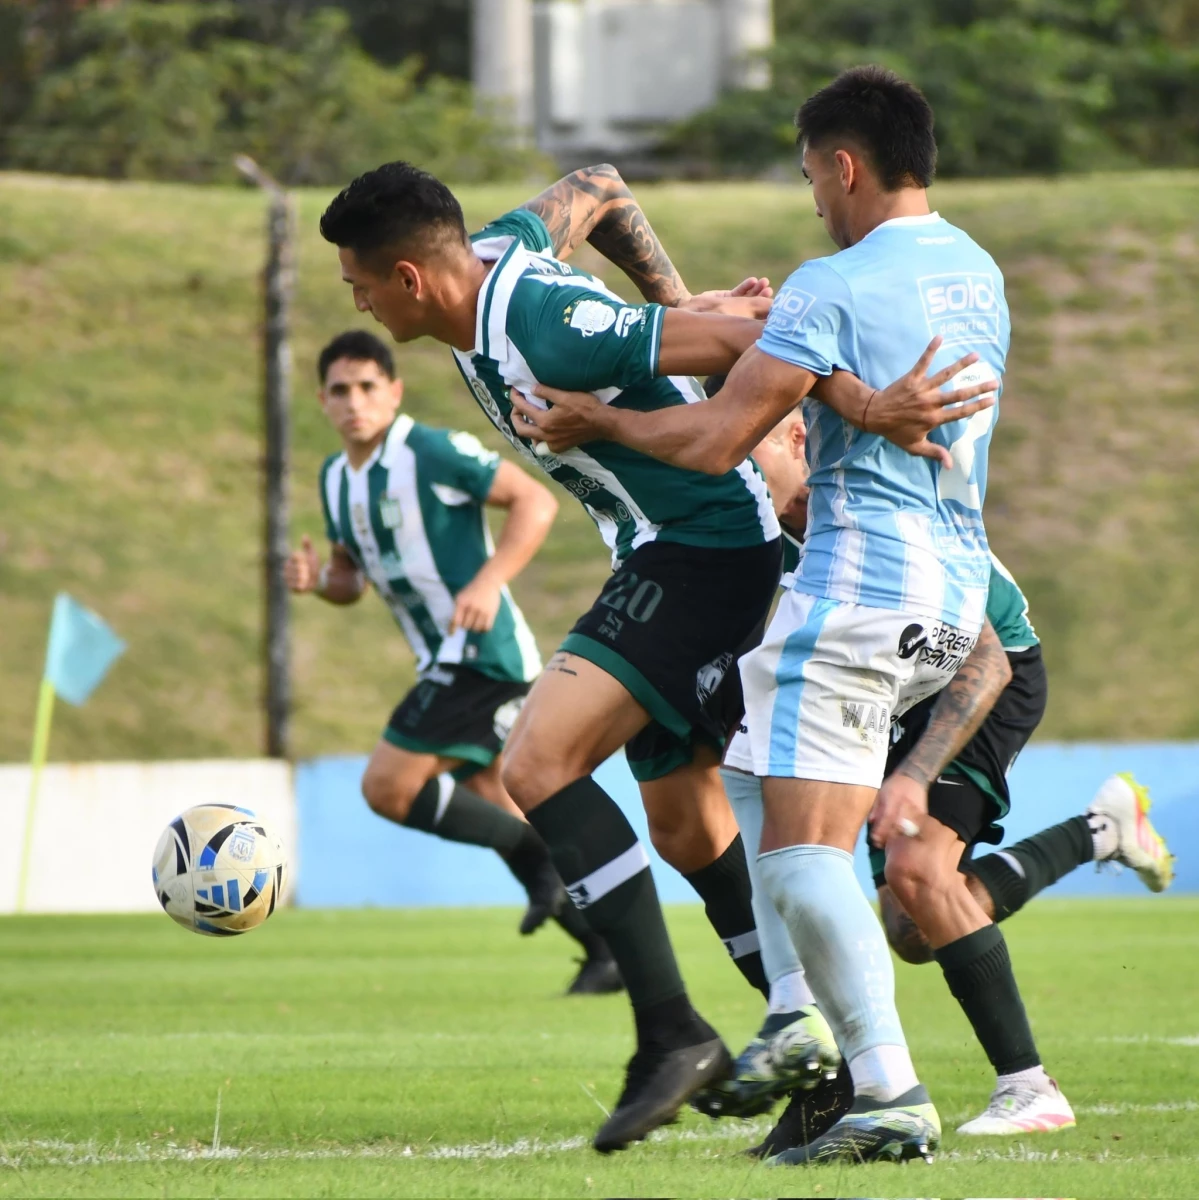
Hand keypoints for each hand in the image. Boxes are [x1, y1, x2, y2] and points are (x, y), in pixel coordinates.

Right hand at [284, 535, 320, 593]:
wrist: (315, 580)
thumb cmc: (312, 566)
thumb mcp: (312, 555)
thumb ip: (308, 546)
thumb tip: (305, 535)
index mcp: (291, 559)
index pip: (297, 558)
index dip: (305, 560)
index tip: (308, 563)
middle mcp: (286, 568)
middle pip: (298, 568)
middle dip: (307, 570)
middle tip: (309, 572)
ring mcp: (286, 577)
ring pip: (297, 576)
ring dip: (305, 577)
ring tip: (308, 577)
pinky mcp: (289, 586)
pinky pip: (296, 585)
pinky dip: (302, 584)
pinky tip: (305, 583)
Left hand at [451, 571, 502, 632]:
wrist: (488, 581)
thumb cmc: (472, 590)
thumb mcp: (461, 596)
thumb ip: (457, 609)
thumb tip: (454, 626)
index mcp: (461, 602)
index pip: (455, 620)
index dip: (452, 629)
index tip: (452, 634)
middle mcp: (471, 607)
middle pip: (465, 626)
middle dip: (465, 625)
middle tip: (468, 620)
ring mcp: (482, 610)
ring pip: (476, 628)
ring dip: (474, 627)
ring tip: (475, 621)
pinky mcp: (491, 613)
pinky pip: (486, 628)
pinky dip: (483, 628)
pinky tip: (482, 624)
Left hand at [510, 386, 609, 453]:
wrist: (601, 423)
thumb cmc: (585, 407)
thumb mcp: (564, 395)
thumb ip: (545, 392)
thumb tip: (532, 389)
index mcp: (545, 421)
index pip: (523, 409)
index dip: (515, 398)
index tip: (513, 391)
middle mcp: (546, 435)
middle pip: (521, 429)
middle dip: (515, 417)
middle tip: (516, 408)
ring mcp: (553, 444)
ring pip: (531, 439)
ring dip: (527, 429)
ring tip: (528, 419)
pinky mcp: (560, 447)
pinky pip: (543, 446)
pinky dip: (538, 438)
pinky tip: (542, 431)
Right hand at [681, 276, 772, 317]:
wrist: (690, 312)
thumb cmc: (717, 315)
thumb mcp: (742, 309)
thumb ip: (759, 304)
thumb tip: (777, 303)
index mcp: (743, 331)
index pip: (761, 322)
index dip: (771, 311)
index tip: (777, 301)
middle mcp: (738, 322)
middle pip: (756, 310)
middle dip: (764, 299)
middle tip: (769, 290)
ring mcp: (731, 311)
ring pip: (748, 300)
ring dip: (756, 290)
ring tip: (764, 282)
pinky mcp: (724, 302)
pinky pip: (738, 294)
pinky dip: (745, 287)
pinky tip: (753, 280)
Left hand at [865, 336, 997, 466]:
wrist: (874, 416)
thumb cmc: (895, 432)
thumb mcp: (915, 447)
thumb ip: (935, 453)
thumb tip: (951, 466)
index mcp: (934, 419)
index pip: (960, 412)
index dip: (977, 406)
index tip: (992, 400)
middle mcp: (931, 403)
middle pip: (959, 395)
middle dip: (979, 388)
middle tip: (995, 381)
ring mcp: (921, 390)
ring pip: (945, 375)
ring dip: (961, 365)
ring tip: (976, 356)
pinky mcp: (911, 378)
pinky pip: (922, 362)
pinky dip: (930, 349)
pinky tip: (939, 336)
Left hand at [869, 771, 929, 847]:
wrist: (914, 778)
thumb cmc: (895, 784)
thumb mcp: (881, 793)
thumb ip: (877, 808)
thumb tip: (871, 822)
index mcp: (893, 799)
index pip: (887, 818)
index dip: (880, 830)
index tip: (874, 838)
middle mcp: (904, 806)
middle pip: (897, 826)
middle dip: (887, 837)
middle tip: (879, 844)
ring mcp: (915, 811)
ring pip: (906, 829)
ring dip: (896, 837)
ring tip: (888, 843)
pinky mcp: (922, 815)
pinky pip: (914, 827)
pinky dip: (906, 834)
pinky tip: (899, 838)